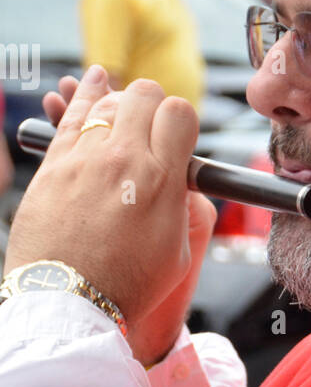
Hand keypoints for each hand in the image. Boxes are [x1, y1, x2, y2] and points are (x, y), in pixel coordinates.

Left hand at [40, 75, 215, 364]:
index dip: (181, 122)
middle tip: (150, 129)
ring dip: (120, 101)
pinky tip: (90, 81)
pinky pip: (69, 115)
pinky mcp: (53, 165)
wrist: (68, 305)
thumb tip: (177, 178)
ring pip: (106, 100)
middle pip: (145, 95)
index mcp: (162, 180)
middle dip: (153, 106)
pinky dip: (81, 94)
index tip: (177, 139)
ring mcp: (84, 159)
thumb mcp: (177, 251)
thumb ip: (181, 204)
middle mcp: (123, 159)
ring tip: (123, 109)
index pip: (179, 113)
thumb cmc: (126, 286)